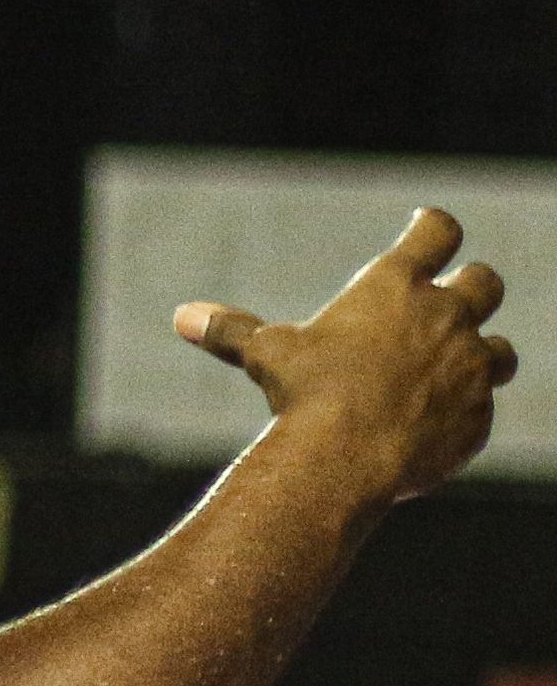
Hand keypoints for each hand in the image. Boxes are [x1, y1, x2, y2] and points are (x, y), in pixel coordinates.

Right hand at [183, 206, 514, 507]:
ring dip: (482, 354)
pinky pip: (482, 408)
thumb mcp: (266, 355)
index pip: (438, 231)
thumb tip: (184, 316)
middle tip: (453, 300)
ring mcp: (471, 367)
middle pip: (484, 282)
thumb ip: (233, 330)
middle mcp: (445, 317)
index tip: (428, 229)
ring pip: (501, 349)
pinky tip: (429, 426)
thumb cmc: (303, 394)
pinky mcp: (479, 415)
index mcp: (394, 287)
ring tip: (453, 369)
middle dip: (472, 289)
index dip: (434, 228)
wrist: (343, 457)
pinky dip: (461, 413)